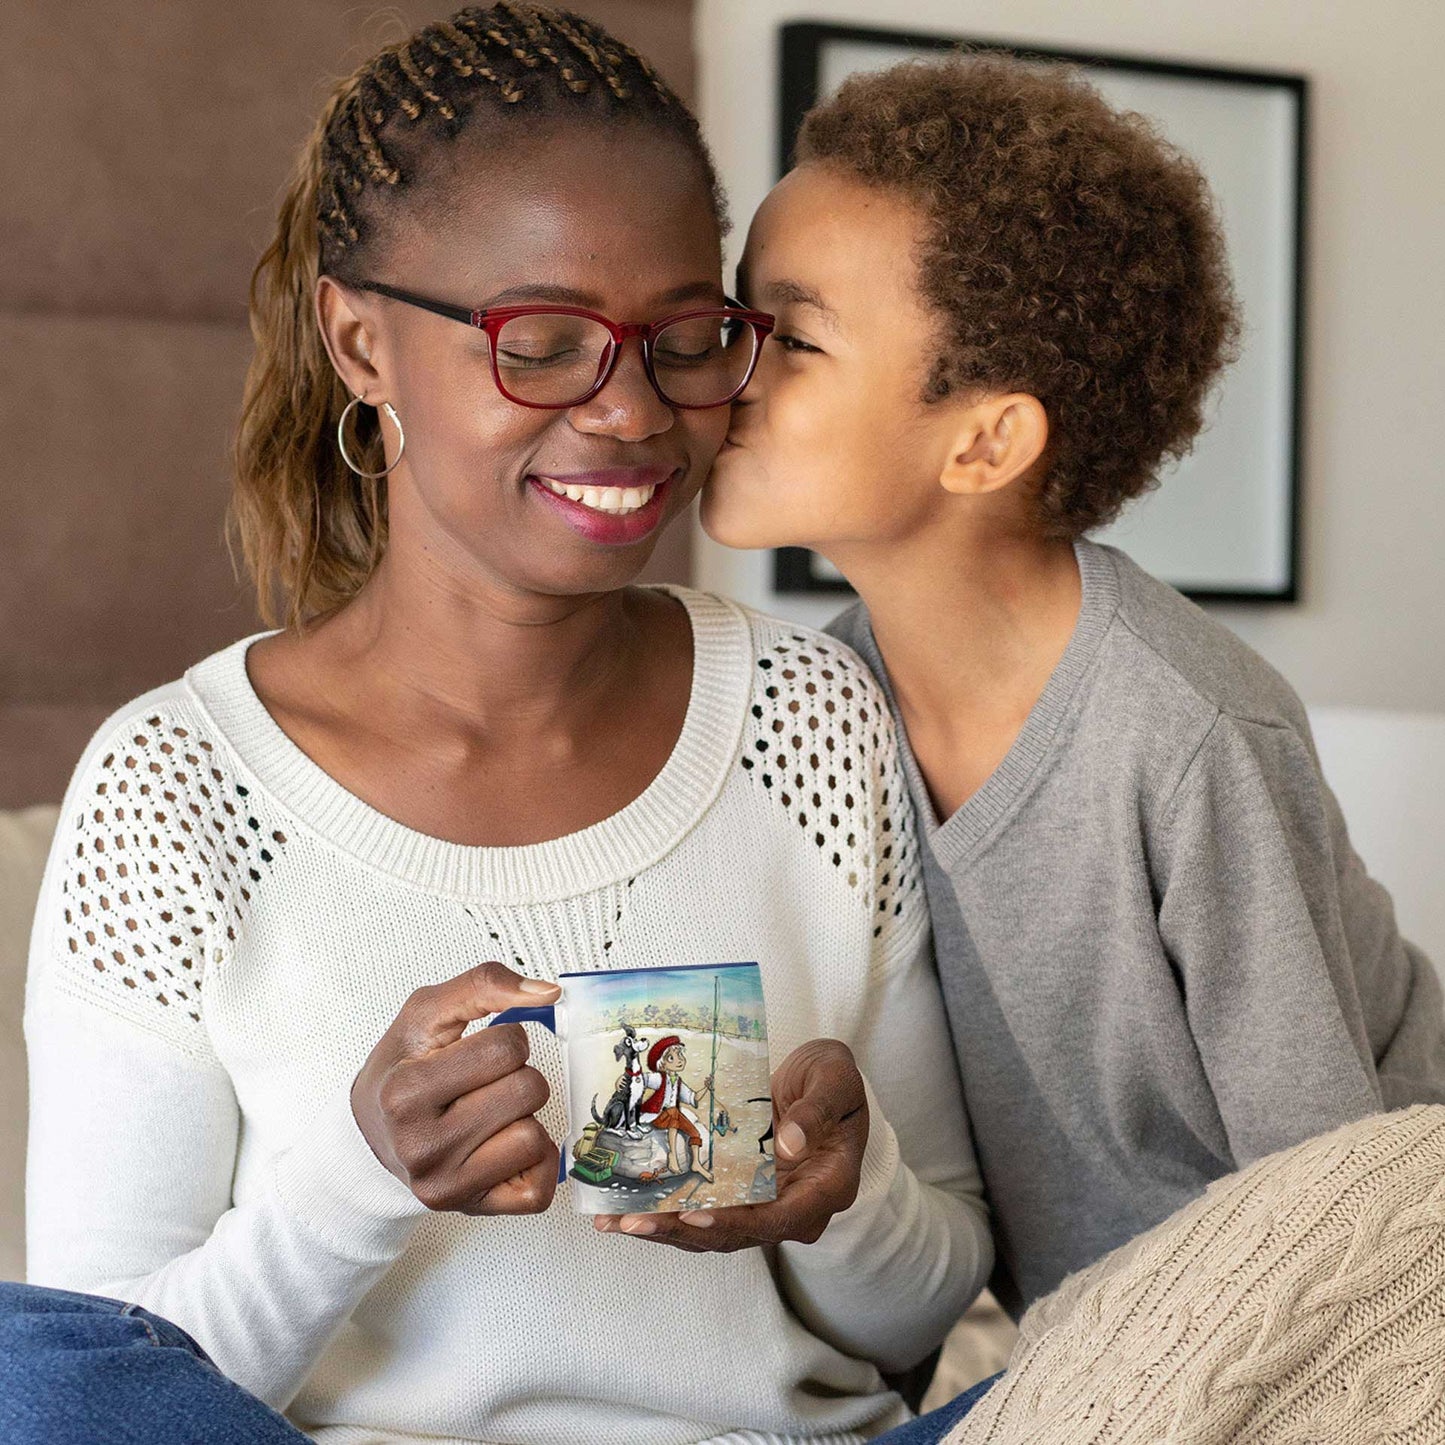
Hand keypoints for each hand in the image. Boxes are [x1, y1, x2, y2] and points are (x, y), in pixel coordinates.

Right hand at [351, 961, 561, 1215]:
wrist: (369, 1135)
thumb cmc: (402, 1068)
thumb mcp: (425, 1013)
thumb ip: (484, 985)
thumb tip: (548, 994)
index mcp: (406, 1091)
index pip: (507, 1047)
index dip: (505, 1038)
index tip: (476, 1050)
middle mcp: (421, 1146)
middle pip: (528, 1090)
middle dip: (517, 1076)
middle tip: (483, 1083)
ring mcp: (445, 1185)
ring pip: (535, 1138)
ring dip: (523, 1118)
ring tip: (489, 1114)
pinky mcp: (470, 1210)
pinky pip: (539, 1191)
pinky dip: (535, 1163)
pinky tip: (505, 1146)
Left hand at [593, 1038, 866, 1251]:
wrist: (828, 1084)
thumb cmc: (836, 1080)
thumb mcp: (835, 1081)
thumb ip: (815, 1111)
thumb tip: (789, 1145)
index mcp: (827, 1186)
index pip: (781, 1218)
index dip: (736, 1221)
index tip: (695, 1216)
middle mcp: (796, 1207)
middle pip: (737, 1233)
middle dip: (681, 1230)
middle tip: (634, 1221)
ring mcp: (767, 1206)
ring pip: (714, 1231)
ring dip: (665, 1229)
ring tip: (616, 1222)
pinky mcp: (744, 1196)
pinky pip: (705, 1212)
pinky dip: (667, 1213)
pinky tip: (626, 1209)